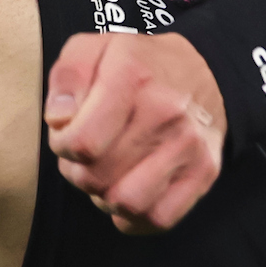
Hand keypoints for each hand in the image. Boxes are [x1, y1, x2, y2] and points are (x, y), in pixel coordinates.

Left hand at [44, 32, 225, 233]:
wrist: (206, 71)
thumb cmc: (138, 65)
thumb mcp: (93, 48)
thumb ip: (67, 77)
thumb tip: (59, 120)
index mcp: (132, 77)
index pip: (82, 142)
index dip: (62, 146)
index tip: (67, 136)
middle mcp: (165, 112)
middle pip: (98, 177)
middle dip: (78, 172)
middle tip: (85, 156)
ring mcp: (189, 146)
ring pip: (128, 203)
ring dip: (105, 197)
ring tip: (107, 174)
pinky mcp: (204, 172)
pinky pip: (158, 218)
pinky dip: (134, 216)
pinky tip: (129, 189)